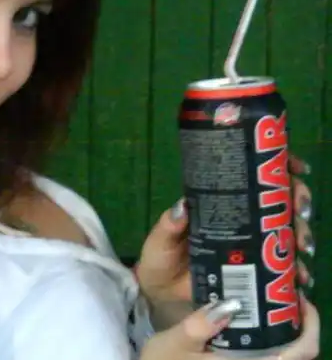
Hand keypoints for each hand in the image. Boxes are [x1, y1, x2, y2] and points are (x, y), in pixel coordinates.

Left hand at [134, 153, 314, 315]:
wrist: (161, 292)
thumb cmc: (159, 256)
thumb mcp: (160, 238)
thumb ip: (169, 225)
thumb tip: (182, 206)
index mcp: (217, 204)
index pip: (251, 178)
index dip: (277, 169)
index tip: (295, 168)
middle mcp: (239, 220)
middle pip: (277, 201)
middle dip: (296, 200)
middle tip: (299, 210)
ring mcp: (249, 245)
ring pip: (285, 232)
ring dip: (300, 235)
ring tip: (301, 246)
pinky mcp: (253, 271)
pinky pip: (281, 268)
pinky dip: (296, 271)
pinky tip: (300, 276)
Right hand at [140, 293, 318, 359]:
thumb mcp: (173, 344)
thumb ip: (198, 326)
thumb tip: (230, 303)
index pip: (300, 353)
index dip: (309, 326)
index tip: (298, 297)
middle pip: (298, 353)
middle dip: (296, 320)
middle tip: (280, 289)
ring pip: (283, 354)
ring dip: (283, 328)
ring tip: (266, 299)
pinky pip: (268, 354)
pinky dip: (268, 336)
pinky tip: (249, 317)